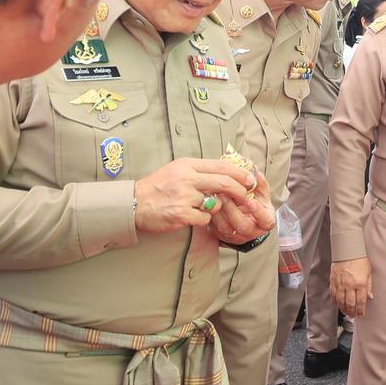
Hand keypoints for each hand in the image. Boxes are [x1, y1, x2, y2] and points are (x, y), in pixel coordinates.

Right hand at [132, 158, 259, 234]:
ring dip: (215, 208)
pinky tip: (192, 216)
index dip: (239, 173)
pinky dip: (203, 219)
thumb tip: (226, 171)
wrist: (135, 203)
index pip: (221, 166)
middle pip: (224, 183)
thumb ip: (199, 170)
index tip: (250, 179)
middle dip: (240, 191)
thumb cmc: (158, 186)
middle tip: (247, 196)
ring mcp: (184, 197)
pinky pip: (205, 218)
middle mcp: (187, 179)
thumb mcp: (177, 169)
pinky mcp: (181, 214)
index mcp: (187, 165)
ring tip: (202, 207)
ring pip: (215, 203)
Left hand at [208, 173, 274, 243]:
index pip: (265, 221)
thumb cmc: (254, 202)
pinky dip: (211, 214)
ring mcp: (236, 235)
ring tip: (215, 196)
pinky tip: (208, 202)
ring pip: (226, 228)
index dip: (259, 213)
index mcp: (265, 221)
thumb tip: (255, 172)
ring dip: (219, 212)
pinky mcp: (222, 235)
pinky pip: (214, 227)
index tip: (251, 202)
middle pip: (243, 226)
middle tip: (225, 195)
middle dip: (233, 210)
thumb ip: (260, 183)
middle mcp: (251, 231)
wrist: (244, 216)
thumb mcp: (261, 193)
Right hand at [333, 257, 372, 318]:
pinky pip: (333, 295)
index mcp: (360, 284)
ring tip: (346, 312)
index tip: (361, 314)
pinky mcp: (333, 282)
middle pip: (350, 304)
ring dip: (343, 309)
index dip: (361, 310)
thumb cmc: (359, 261)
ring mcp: (340, 284)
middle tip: (353, 315)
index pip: (361, 301)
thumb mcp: (368, 273)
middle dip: (352, 312)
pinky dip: (335, 301)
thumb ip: (369, 286)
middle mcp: (350, 285)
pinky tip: (338, 304)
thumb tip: (370, 297)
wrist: (347, 252)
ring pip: (340, 301)